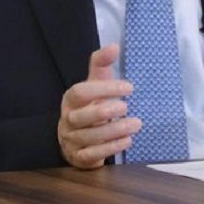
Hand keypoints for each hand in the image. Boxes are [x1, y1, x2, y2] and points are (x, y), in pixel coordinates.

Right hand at [57, 44, 140, 168]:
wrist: (77, 138)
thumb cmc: (90, 105)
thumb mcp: (95, 83)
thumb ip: (101, 64)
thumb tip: (114, 46)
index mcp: (70, 100)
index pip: (81, 92)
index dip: (104, 89)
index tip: (129, 87)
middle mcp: (68, 120)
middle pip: (82, 116)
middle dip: (106, 111)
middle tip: (128, 107)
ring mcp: (71, 140)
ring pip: (90, 137)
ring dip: (114, 131)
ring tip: (136, 124)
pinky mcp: (79, 157)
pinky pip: (92, 154)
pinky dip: (111, 148)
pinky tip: (127, 140)